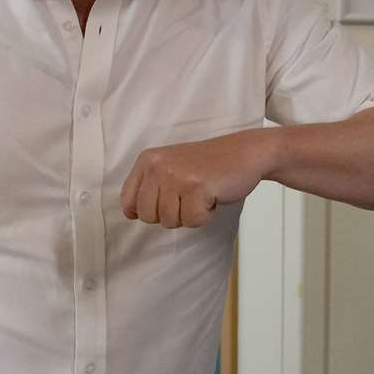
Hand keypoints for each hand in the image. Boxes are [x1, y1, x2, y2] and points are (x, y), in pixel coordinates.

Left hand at [121, 129, 277, 228]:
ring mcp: (177, 176)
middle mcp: (158, 166)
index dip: (146, 210)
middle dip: (170, 215)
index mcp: (148, 160)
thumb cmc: (208, 165)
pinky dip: (206, 216)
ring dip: (190, 214)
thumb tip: (129, 214)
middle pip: (148, 216)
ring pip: (170, 221)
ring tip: (201, 194)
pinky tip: (212, 196)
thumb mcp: (170, 166)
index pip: (128, 201)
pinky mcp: (196, 188)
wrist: (245, 152)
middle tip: (188, 197)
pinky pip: (193, 221)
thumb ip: (149, 186)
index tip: (167, 202)